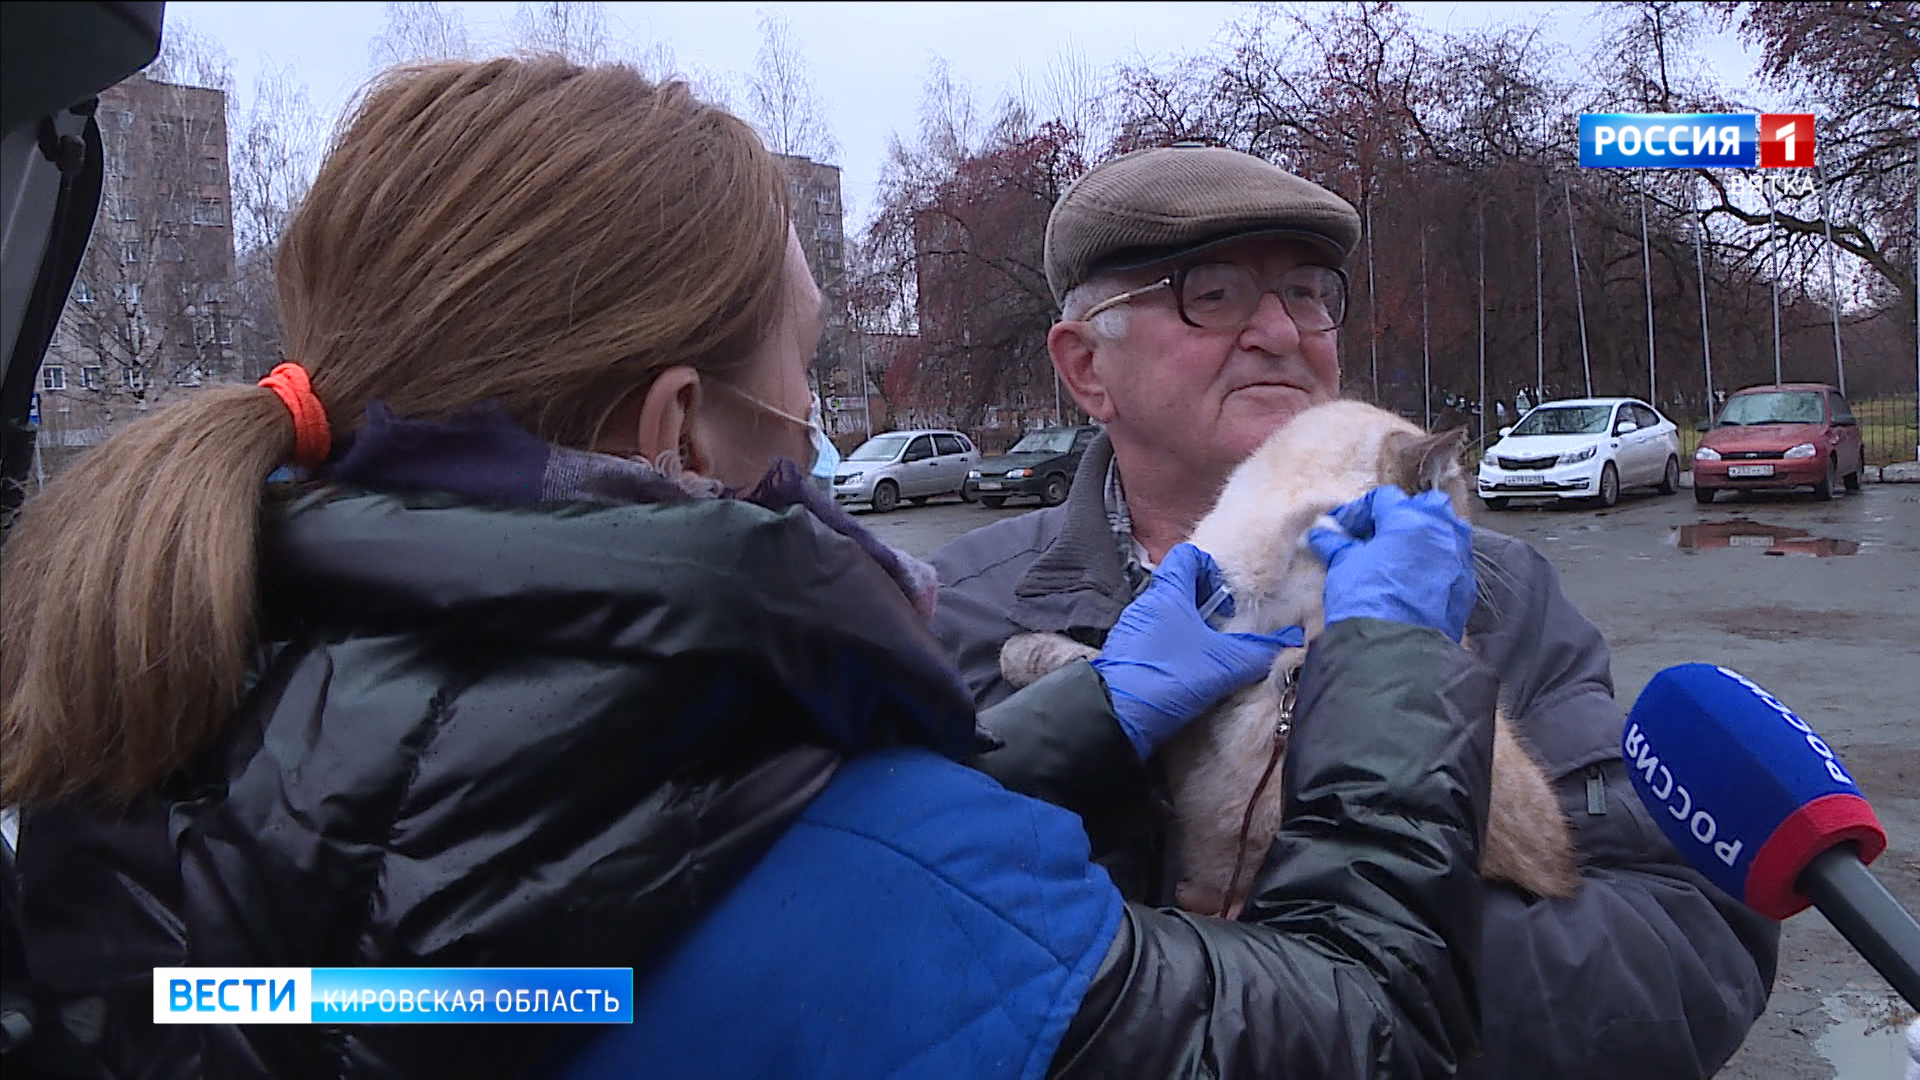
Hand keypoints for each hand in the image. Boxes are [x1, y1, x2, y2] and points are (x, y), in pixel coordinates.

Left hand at [1093, 543, 1304, 758]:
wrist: (1116, 717)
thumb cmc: (1169, 677)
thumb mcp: (1224, 665)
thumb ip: (1258, 651)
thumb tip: (1289, 640)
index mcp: (1167, 593)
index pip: (1187, 556)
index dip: (1211, 566)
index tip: (1229, 592)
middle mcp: (1145, 606)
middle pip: (1180, 589)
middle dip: (1206, 604)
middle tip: (1229, 626)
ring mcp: (1132, 631)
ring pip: (1168, 618)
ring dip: (1192, 630)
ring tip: (1214, 653)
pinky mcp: (1126, 656)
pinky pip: (1156, 642)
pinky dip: (1176, 650)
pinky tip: (1191, 673)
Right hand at [1305, 486, 1475, 640]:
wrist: (1395, 647)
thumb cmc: (1368, 600)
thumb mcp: (1343, 565)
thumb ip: (1336, 544)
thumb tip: (1322, 535)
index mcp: (1408, 518)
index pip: (1384, 498)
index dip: (1360, 511)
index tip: (1344, 528)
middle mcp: (1440, 530)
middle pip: (1425, 506)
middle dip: (1402, 515)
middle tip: (1378, 536)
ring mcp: (1458, 558)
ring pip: (1446, 532)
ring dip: (1425, 537)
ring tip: (1400, 556)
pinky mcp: (1466, 586)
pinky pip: (1453, 562)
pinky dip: (1437, 564)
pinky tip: (1416, 581)